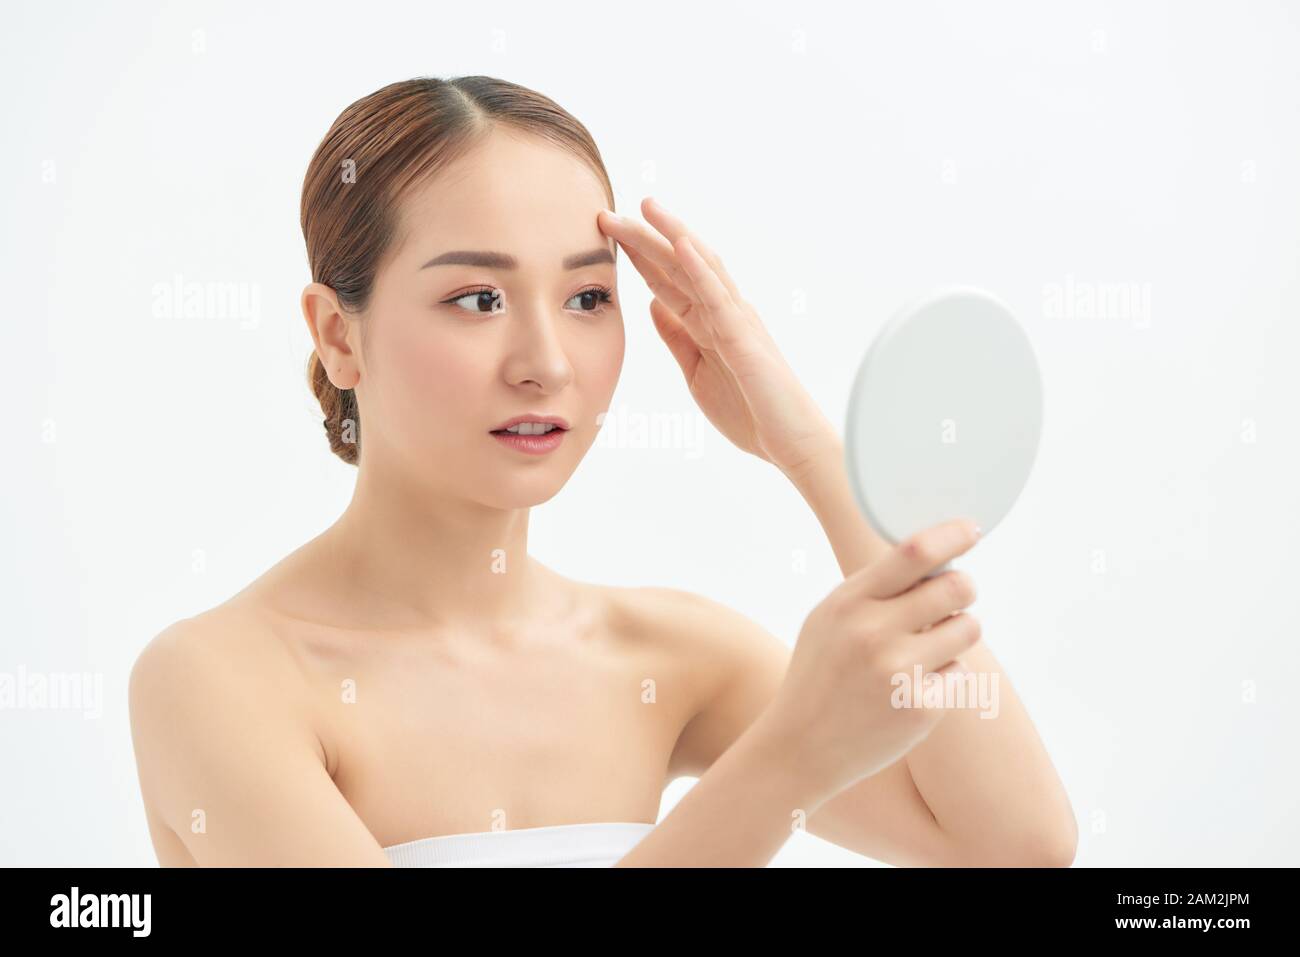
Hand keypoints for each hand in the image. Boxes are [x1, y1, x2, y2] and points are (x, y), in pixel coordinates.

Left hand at [598, 198, 837, 477]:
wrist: (788, 441)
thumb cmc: (749, 410)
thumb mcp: (695, 371)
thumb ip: (677, 337)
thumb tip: (653, 305)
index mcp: (708, 322)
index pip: (667, 280)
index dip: (638, 256)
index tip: (608, 234)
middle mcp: (723, 311)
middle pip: (678, 265)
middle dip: (644, 238)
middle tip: (609, 213)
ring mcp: (735, 319)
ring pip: (699, 267)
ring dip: (672, 235)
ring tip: (646, 208)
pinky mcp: (743, 336)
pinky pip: (717, 296)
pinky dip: (699, 268)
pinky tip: (681, 244)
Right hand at [760, 519, 983, 800]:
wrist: (800, 747)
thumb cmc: (819, 673)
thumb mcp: (828, 618)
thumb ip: (872, 588)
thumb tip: (934, 558)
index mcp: (849, 602)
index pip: (914, 553)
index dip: (952, 535)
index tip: (971, 529)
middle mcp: (874, 634)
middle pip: (957, 586)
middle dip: (964, 587)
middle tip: (956, 595)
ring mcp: (900, 672)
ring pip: (968, 627)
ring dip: (958, 631)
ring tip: (928, 647)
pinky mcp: (922, 708)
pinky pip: (959, 672)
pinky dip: (944, 676)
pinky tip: (912, 689)